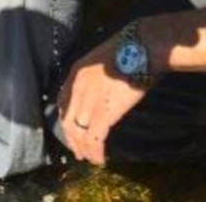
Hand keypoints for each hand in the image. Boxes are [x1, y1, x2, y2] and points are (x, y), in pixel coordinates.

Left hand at [57, 34, 146, 164]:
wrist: (142, 46)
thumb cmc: (130, 49)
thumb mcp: (103, 60)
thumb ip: (96, 77)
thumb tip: (101, 91)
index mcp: (76, 71)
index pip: (63, 102)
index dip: (66, 119)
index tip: (72, 130)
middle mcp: (77, 87)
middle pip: (67, 120)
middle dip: (72, 139)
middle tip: (79, 152)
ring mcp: (89, 100)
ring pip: (78, 133)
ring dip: (83, 149)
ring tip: (90, 158)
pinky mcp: (104, 112)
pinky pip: (94, 139)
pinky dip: (95, 152)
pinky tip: (100, 159)